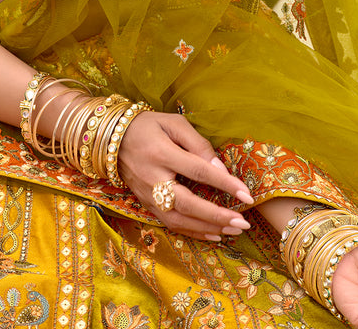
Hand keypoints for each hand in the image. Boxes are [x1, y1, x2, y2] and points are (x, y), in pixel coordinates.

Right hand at [118, 111, 253, 240]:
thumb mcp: (173, 124)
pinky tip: (212, 234)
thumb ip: (197, 144)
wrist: (111, 138)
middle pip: (188, 203)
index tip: (246, 194)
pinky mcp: (145, 204)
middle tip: (243, 222)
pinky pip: (170, 224)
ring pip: (179, 220)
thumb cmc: (148, 126)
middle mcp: (152, 178)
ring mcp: (147, 195)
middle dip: (217, 216)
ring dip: (207, 228)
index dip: (224, 183)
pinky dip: (192, 232)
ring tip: (233, 231)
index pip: (198, 171)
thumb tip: (220, 167)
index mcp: (161, 153)